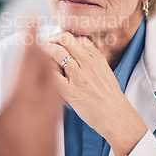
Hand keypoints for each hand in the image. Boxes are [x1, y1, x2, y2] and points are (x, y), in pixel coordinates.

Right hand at [0, 22, 59, 155]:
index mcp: (21, 98)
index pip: (27, 57)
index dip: (28, 35)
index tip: (31, 15)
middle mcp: (41, 105)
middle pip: (45, 67)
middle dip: (42, 46)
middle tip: (38, 31)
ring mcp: (50, 119)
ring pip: (55, 83)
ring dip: (50, 64)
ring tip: (46, 55)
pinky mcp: (54, 133)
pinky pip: (59, 99)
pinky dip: (55, 84)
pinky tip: (52, 91)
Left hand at [43, 33, 146, 155]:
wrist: (116, 117)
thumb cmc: (110, 99)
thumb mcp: (105, 72)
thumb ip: (91, 62)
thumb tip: (76, 57)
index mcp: (96, 58)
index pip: (77, 38)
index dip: (63, 38)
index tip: (57, 42)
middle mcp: (88, 64)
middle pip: (65, 39)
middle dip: (51, 39)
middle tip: (46, 46)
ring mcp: (79, 76)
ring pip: (56, 52)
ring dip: (45, 51)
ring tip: (40, 56)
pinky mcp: (70, 91)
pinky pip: (52, 74)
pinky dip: (45, 69)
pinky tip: (43, 73)